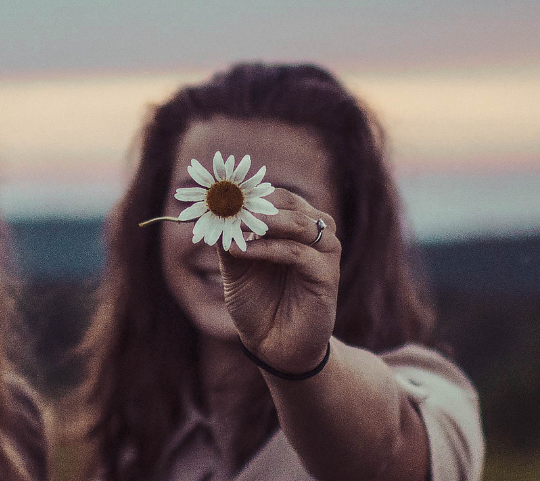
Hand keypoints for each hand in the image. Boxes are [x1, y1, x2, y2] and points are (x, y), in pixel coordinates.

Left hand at [219, 189, 340, 372]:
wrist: (274, 347)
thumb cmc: (259, 304)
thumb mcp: (236, 268)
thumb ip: (229, 239)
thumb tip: (213, 212)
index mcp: (297, 227)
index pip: (278, 196)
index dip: (250, 192)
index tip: (220, 193)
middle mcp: (316, 235)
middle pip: (290, 203)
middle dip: (256, 203)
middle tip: (226, 204)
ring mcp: (325, 254)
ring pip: (299, 224)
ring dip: (264, 221)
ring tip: (235, 224)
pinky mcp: (326, 276)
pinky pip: (297, 253)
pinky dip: (267, 249)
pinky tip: (242, 250)